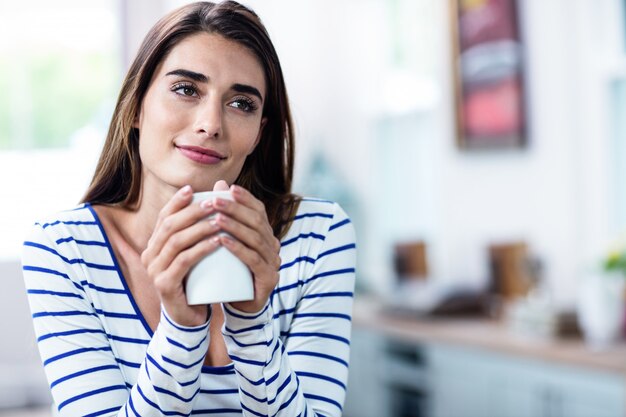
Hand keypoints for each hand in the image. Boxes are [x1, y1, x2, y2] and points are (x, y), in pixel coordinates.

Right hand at [140, 185, 221, 326]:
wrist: (190, 317)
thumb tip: (213, 199)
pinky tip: (218, 241)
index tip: (194, 189)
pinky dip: (202, 248)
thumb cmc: (195, 280)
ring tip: (220, 219)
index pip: (163, 217)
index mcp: (154, 245)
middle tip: (214, 202)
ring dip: (200, 228)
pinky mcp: (164, 285)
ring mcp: (154, 271)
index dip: (177, 202)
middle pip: (170, 225)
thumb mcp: (195, 253)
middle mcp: (149, 255)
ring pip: (177, 241)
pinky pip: (184, 261)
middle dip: (193, 211)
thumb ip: (198, 231)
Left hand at [211, 181, 280, 312]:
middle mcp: (273, 246)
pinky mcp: (268, 279)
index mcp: (265, 235)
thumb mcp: (226, 240)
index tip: (228, 188)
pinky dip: (237, 248)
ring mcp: (273, 262)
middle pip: (256, 222)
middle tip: (214, 201)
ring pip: (255, 239)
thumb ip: (225, 215)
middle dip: (235, 209)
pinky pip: (253, 260)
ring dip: (234, 226)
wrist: (239, 304)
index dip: (245, 198)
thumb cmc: (230, 270)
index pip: (258, 211)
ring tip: (215, 218)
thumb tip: (218, 183)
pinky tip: (222, 240)